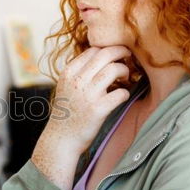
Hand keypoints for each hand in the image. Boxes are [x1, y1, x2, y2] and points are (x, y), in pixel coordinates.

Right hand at [30, 46, 130, 189]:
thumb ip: (80, 72)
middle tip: (128, 57)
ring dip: (125, 71)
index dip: (107, 49)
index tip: (114, 56)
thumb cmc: (68, 112)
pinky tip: (122, 96)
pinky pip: (121, 93)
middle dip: (121, 52)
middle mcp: (77, 81)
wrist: (61, 139)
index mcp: (68, 73)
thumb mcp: (66, 87)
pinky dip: (125, 93)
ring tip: (125, 78)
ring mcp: (87, 95)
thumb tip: (101, 56)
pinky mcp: (98, 109)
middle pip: (105, 54)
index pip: (93, 50)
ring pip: (115, 69)